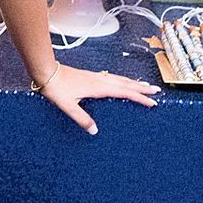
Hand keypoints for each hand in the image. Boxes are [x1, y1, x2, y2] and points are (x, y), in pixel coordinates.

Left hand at [39, 62, 159, 134]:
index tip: (152, 102)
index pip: (124, 92)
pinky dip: (122, 81)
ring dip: (133, 83)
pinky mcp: (90, 76)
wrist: (46, 71)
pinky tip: (121, 83)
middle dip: (141, 88)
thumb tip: (95, 131)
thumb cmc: (56, 88)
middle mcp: (100, 80)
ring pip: (120, 79)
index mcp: (98, 87)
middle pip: (126, 84)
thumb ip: (81, 118)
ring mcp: (95, 77)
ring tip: (144, 86)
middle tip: (156, 91)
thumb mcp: (67, 106)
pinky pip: (112, 78)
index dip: (139, 97)